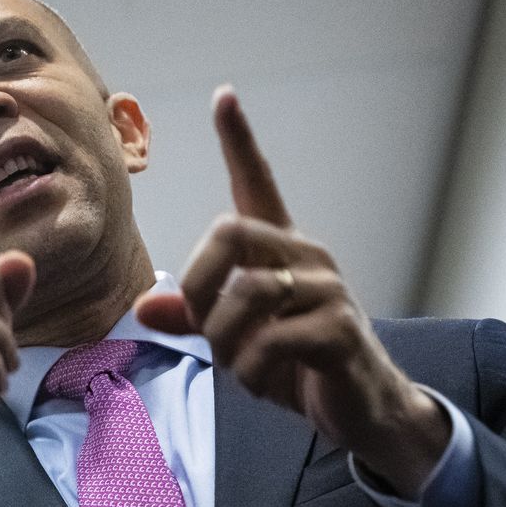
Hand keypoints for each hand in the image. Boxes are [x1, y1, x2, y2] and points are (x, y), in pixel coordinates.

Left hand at [134, 87, 446, 496]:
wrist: (360, 410)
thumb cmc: (296, 367)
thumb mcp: (236, 342)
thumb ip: (193, 319)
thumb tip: (144, 305)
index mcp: (281, 252)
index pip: (259, 183)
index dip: (240, 141)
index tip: (224, 96)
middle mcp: (307, 258)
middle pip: (228, 232)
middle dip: (197, 285)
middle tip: (201, 325)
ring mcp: (328, 290)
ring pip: (245, 295)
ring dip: (224, 342)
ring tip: (241, 366)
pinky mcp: (339, 329)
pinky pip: (269, 341)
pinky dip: (251, 371)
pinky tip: (263, 382)